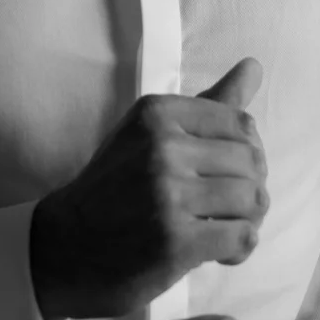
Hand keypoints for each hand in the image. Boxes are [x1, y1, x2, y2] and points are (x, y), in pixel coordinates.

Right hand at [29, 60, 266, 319]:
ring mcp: (168, 194)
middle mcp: (162, 147)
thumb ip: (209, 103)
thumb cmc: (115, 187)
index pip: (240, 122)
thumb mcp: (151, 134)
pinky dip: (240, 250)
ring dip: (249, 220)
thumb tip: (255, 65)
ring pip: (252, 198)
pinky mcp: (175, 241)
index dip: (246, 153)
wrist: (65, 246)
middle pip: (251, 161)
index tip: (226, 175)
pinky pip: (242, 238)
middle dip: (251, 188)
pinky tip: (219, 253)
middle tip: (230, 209)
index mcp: (157, 113)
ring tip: (226, 229)